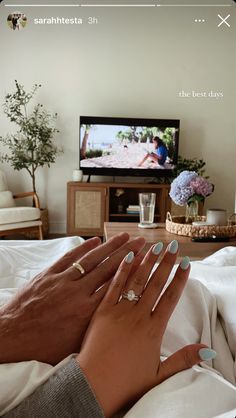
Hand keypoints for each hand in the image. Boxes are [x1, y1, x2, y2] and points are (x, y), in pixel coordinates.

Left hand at [0, 233, 144, 364]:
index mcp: (88, 313)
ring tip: (124, 236)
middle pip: (109, 269)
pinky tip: (95, 240)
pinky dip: (83, 249)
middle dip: (128, 254)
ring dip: (110, 247)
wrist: (11, 338)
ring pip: (92, 260)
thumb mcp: (75, 346)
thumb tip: (115, 320)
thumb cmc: (42, 348)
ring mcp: (63, 282)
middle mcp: (78, 293)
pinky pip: (70, 259)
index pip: (117, 287)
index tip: (146, 261)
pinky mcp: (48, 275)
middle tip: (142, 242)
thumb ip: (96, 329)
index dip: (134, 272)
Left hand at [77, 241, 214, 416]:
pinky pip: (113, 286)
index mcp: (153, 330)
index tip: (186, 264)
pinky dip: (121, 270)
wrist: (93, 385)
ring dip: (146, 261)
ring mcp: (118, 311)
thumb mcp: (159, 374)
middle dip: (166, 263)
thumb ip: (184, 359)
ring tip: (154, 246)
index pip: (170, 298)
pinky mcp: (101, 311)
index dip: (180, 279)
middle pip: (155, 284)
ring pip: (136, 280)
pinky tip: (127, 256)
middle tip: (173, 247)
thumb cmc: (125, 383)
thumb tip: (207, 351)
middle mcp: (137, 316)